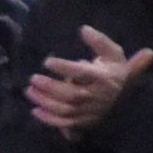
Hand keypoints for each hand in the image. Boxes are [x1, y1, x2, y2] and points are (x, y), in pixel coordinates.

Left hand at [25, 31, 148, 134]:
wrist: (123, 93)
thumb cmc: (113, 69)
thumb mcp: (113, 53)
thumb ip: (100, 41)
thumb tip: (84, 29)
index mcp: (104, 77)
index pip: (83, 73)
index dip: (65, 68)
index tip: (47, 61)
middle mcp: (97, 96)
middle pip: (71, 95)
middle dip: (50, 87)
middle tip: (33, 78)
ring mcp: (90, 110)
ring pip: (65, 110)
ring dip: (45, 102)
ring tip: (29, 91)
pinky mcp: (84, 121)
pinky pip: (65, 123)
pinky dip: (49, 119)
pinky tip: (35, 110)